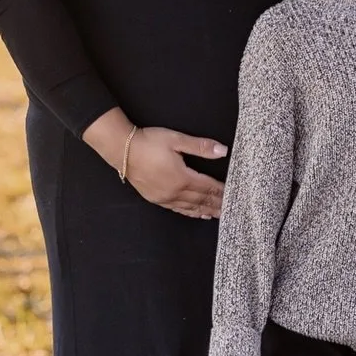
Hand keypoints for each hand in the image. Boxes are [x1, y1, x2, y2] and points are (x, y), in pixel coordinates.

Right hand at [83, 111, 227, 218]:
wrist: (122, 150)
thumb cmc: (149, 142)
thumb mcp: (176, 140)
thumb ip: (200, 146)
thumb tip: (223, 151)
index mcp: (183, 177)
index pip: (208, 187)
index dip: (221, 191)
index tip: (234, 195)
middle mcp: (175, 192)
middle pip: (201, 200)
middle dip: (217, 204)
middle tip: (231, 209)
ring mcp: (165, 197)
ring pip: (190, 207)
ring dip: (205, 211)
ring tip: (218, 215)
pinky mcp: (156, 199)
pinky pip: (178, 209)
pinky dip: (190, 212)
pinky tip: (197, 213)